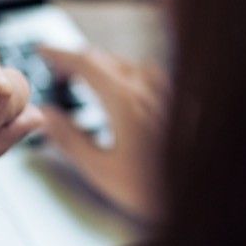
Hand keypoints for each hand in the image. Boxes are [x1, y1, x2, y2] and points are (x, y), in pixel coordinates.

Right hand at [40, 46, 167, 221]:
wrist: (203, 194)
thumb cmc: (157, 189)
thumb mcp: (101, 169)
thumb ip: (70, 139)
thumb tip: (47, 116)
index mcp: (124, 101)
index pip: (85, 63)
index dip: (59, 54)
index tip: (43, 51)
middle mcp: (147, 89)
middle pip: (105, 59)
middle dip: (77, 62)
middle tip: (59, 75)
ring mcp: (167, 93)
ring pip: (127, 65)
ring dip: (103, 67)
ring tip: (88, 83)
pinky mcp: (180, 102)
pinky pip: (148, 76)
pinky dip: (126, 77)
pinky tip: (126, 94)